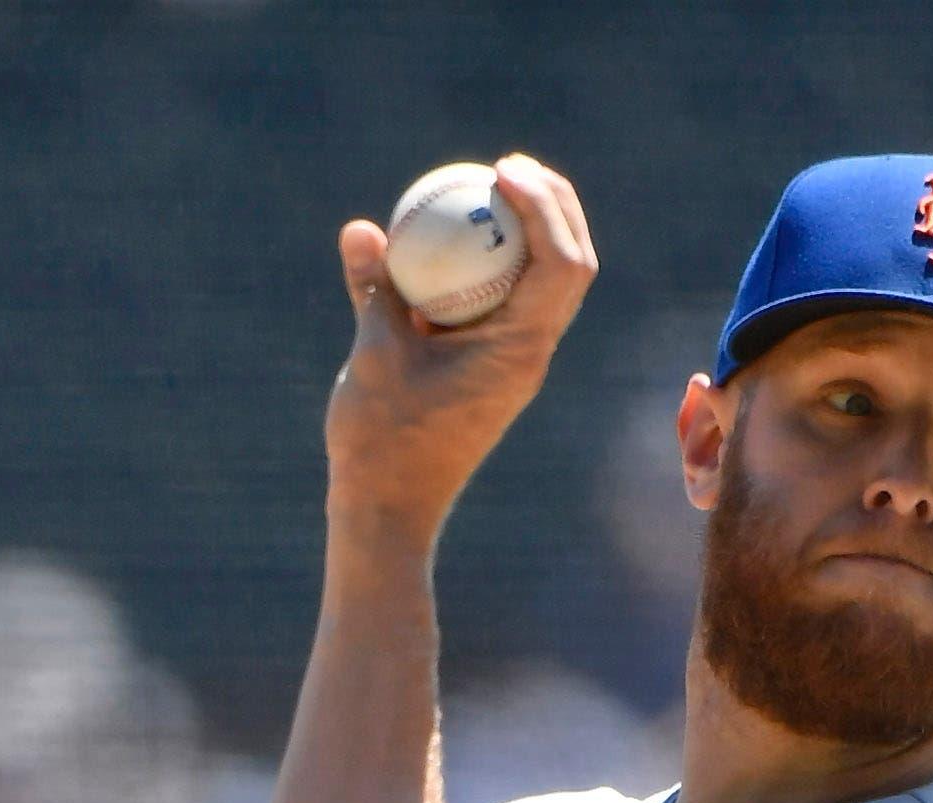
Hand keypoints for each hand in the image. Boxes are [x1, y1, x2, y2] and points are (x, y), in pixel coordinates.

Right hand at [325, 153, 597, 539]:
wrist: (392, 506)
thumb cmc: (384, 440)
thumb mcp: (371, 354)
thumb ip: (373, 287)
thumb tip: (361, 228)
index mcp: (521, 348)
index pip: (563, 264)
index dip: (546, 205)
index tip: (502, 171)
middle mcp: (532, 352)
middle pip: (572, 265)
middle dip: (553, 205)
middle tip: (507, 166)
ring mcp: (517, 361)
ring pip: (547, 283)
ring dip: (532, 231)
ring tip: (491, 187)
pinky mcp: (495, 368)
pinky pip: (509, 300)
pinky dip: (494, 262)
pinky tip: (453, 237)